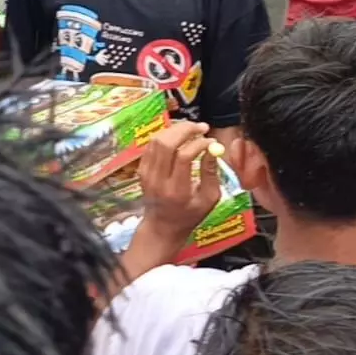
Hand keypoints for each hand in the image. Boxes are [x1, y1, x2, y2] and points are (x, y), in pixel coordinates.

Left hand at [137, 121, 221, 246]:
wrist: (161, 226)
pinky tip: (179, 136)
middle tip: (202, 127)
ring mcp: (147, 174)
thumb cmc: (189, 215)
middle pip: (167, 144)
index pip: (185, 157)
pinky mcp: (142, 169)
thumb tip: (213, 148)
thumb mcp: (208, 199)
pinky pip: (152, 145)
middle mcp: (158, 180)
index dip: (199, 144)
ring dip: (176, 130)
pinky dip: (166, 136)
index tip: (211, 142)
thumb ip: (211, 173)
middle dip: (186, 130)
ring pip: (157, 140)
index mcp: (176, 190)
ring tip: (192, 129)